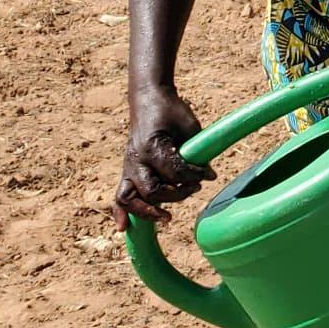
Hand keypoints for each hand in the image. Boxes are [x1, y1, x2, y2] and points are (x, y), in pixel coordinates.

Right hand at [114, 87, 211, 225]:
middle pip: (152, 190)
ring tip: (166, 218)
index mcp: (151, 146)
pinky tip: (125, 228)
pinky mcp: (128, 170)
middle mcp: (136, 159)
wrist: (148, 99)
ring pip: (129, 198)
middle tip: (194, 189)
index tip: (209, 174)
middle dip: (176, 195)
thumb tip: (208, 174)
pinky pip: (119, 195)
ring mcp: (129, 166)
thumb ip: (196, 150)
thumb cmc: (171, 110)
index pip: (174, 171)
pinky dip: (120, 213)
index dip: (194, 175)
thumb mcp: (189, 125)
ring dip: (147, 212)